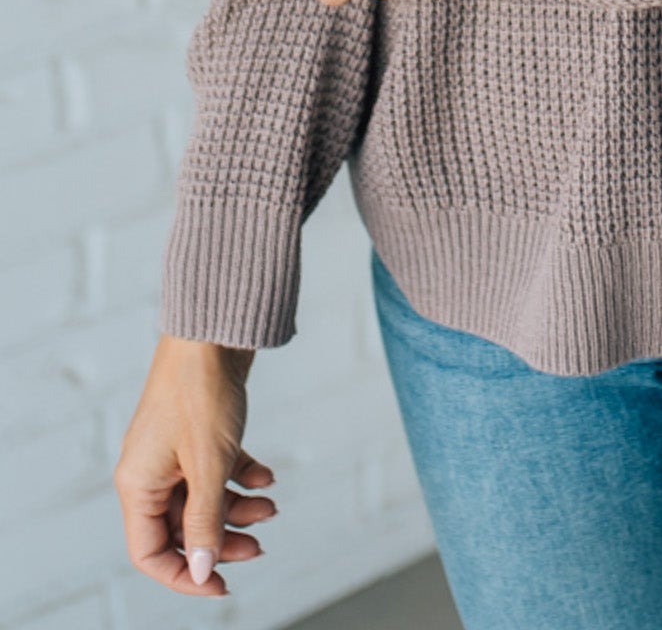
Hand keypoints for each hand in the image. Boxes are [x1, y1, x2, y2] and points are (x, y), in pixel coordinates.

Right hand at [114, 336, 273, 598]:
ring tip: (272, 506)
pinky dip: (242, 476)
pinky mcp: (197, 433)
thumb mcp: (209, 464)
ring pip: (203, 500)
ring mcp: (173, 451)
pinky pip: (217, 470)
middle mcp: (150, 471)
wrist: (214, 328)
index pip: (150, 552)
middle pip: (181, 528)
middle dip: (221, 541)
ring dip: (238, 510)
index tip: (223, 586)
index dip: (185, 575)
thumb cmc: (203, 391)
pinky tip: (268, 476)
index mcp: (137, 484)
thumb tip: (203, 571)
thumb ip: (205, 521)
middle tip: (260, 547)